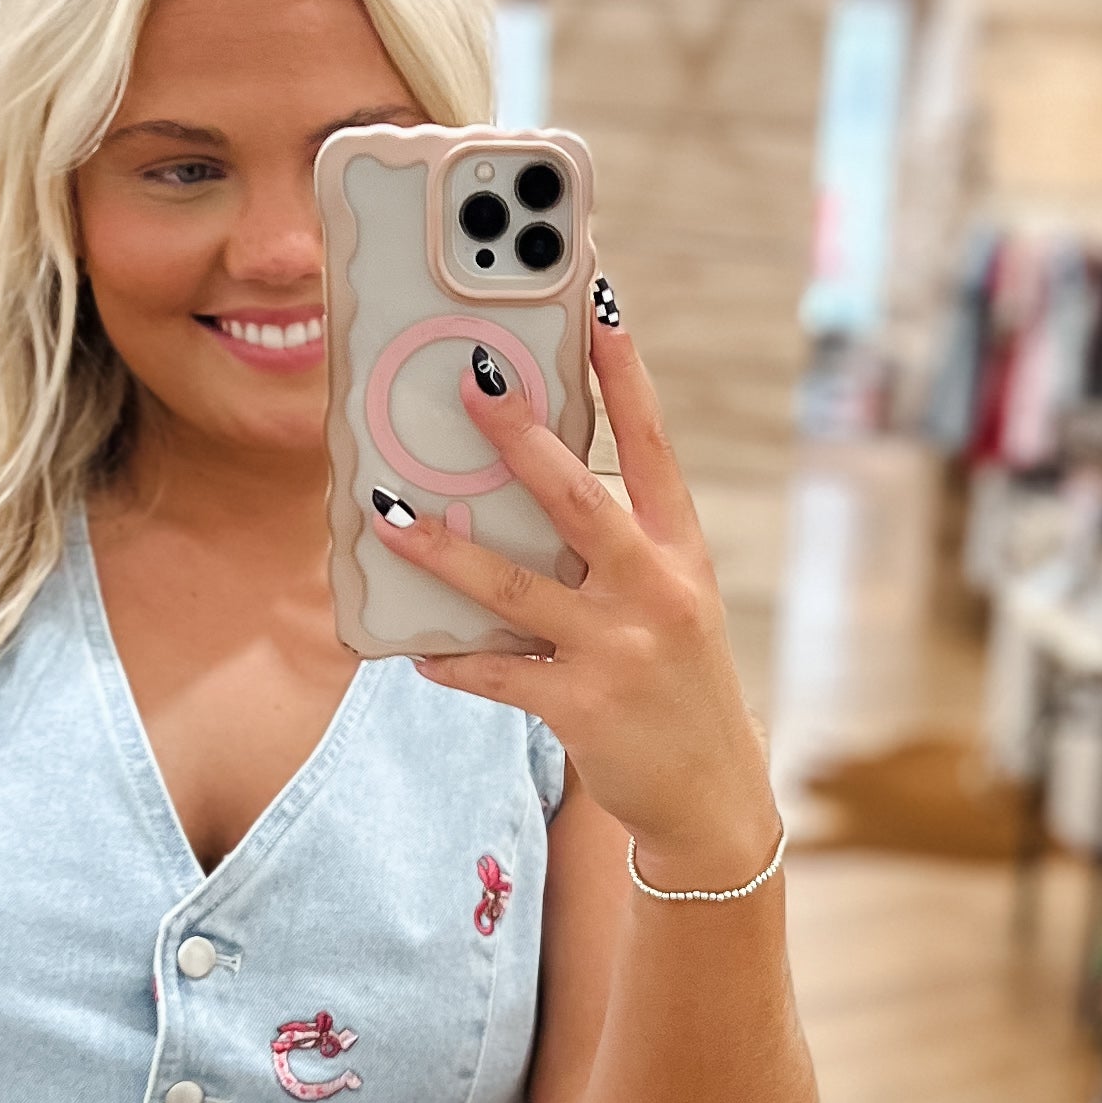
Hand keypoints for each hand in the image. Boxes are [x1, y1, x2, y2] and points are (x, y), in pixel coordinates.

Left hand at [400, 311, 782, 883]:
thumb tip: (529, 492)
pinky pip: (496, 674)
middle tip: (471, 387)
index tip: (600, 308)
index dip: (626, 377)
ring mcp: (619, 650)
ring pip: (513, 588)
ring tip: (389, 520)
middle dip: (519, 441)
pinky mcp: (581, 706)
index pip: (656, 447)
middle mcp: (657, 591)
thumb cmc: (677, 683)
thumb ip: (616, 551)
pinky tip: (415, 649)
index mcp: (682, 554)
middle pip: (579, 499)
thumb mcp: (672, 604)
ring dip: (443, 554)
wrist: (711, 794)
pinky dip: (451, 661)